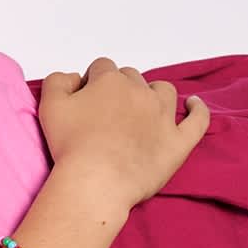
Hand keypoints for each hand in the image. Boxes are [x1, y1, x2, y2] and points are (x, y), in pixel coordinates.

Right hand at [38, 57, 209, 212]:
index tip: (85, 99)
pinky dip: (198, 109)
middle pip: (131, 77)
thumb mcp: (49, 105)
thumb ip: (58, 81)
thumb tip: (74, 77)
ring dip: (153, 93)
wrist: (97, 180)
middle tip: (106, 111)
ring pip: (163, 90)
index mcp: (109, 81)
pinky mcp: (179, 140)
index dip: (92, 81)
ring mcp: (164, 115)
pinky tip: (194, 104)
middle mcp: (140, 91)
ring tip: (142, 107)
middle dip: (119, 87)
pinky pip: (198, 119)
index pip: (101, 67)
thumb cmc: (70, 143)